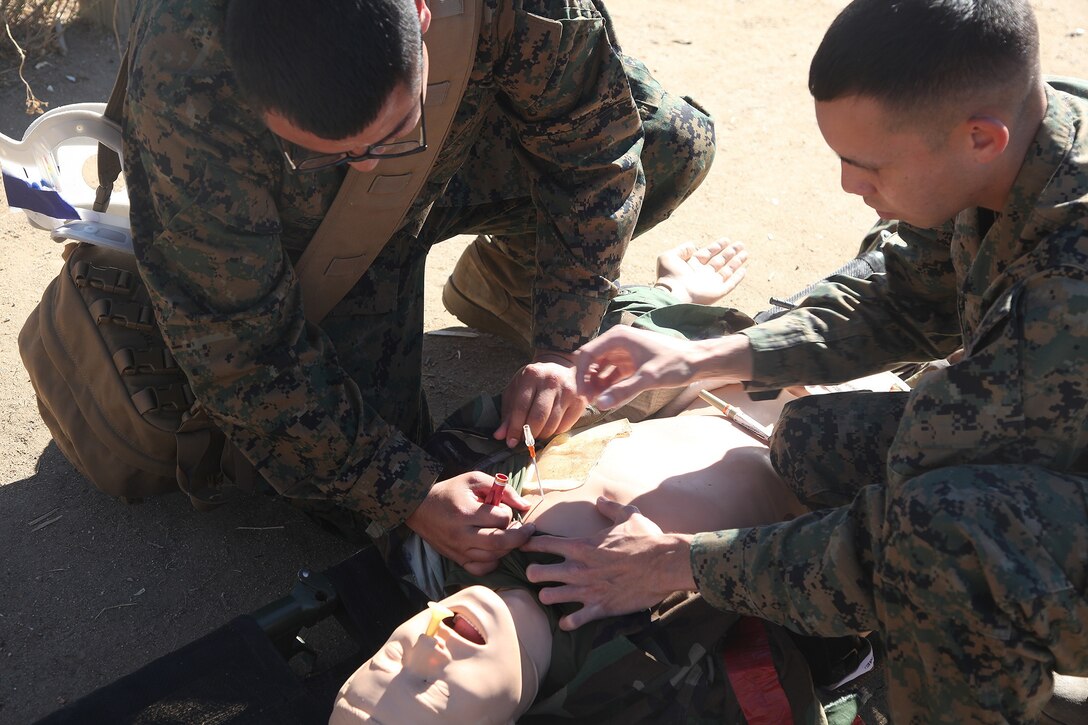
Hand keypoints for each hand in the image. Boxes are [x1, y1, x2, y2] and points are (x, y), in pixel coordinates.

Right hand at [406, 472, 534, 575]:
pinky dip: (494, 562)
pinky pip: (481, 569)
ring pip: (493, 557)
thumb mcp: (475, 480)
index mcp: (466, 512)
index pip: (500, 518)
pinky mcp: (457, 559)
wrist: (419, 507)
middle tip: (526, 529)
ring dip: (508, 547)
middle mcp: (462, 534)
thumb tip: (526, 505)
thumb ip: (503, 489)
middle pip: (500, 542)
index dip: (510, 513)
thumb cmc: (450, 491)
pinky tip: (495, 551)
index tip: (506, 509)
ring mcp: (459, 550)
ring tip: (509, 535)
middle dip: (520, 537)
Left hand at [495, 351, 584, 447]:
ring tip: (537, 433)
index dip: (515, 428)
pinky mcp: (580, 401)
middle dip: (529, 434)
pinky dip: (555, 432)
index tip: (511, 442)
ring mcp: (568, 391)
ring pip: (552, 424)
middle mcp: (551, 381)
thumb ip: (508, 412)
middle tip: (525, 440)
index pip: (521, 407)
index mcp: (531, 375)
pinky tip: (550, 428)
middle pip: (538, 418)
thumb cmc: (536, 380)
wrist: (563, 366)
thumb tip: (500, 435)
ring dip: (542, 435)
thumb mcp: (518, 389)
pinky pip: (565, 426)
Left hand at [521, 497, 695, 629]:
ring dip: (547, 596)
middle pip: (536, 573)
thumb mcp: (628, 516)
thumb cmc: (646, 539)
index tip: (526, 545)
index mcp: (581, 546)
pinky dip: (569, 622)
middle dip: (533, 573)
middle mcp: (578, 569)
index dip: (529, 544)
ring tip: (550, 595)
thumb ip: (610, 508)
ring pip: (548, 597)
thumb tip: (600, 500)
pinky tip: (568, 620)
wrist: (665, 564)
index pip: (543, 543)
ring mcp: (587, 590)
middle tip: (537, 573)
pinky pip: (574, 621)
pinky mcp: (600, 608)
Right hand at [572, 326, 704, 409]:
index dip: (580, 375)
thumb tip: (600, 404)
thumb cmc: (676, 364)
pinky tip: (610, 399)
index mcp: (618, 337)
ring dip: (597, 385)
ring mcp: (624, 351)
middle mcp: (618, 341)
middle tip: (589, 402)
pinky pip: (613, 374)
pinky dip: (609, 385)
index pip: (586, 354)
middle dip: (587, 381)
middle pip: (591, 361)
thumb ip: (623, 391)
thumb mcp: (649, 378)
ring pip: (601, 368)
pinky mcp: (631, 361)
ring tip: (599, 402)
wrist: (698, 361)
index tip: (581, 395)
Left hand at [655, 239, 747, 304]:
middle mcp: (702, 275)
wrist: (674, 294)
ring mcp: (710, 284)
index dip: (716, 246)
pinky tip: (744, 270)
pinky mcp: (717, 292)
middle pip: (719, 261)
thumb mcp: (669, 257)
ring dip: (736, 262)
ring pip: (727, 271)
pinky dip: (737, 278)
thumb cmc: (669, 276)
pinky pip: (730, 284)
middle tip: (740, 244)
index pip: (707, 254)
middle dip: (729, 252)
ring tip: (746, 252)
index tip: (726, 239)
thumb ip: (681, 249)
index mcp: (691, 266)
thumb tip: (693, 245)